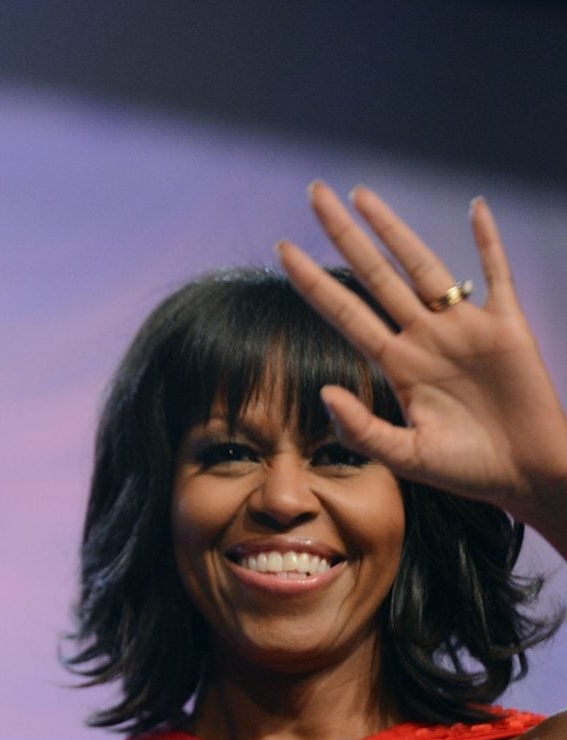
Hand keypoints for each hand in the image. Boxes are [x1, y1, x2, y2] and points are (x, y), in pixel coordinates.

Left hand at [278, 182, 566, 539]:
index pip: (343, 311)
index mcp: (395, 364)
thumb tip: (325, 390)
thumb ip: (361, 428)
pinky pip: (498, 276)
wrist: (527, 476)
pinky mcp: (508, 328)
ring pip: (422, 266)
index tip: (281, 249)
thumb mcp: (404, 457)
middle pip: (373, 274)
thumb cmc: (467, 470)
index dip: (313, 281)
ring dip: (394, 230)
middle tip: (314, 193)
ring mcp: (463, 328)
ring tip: (364, 195)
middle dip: (343, 235)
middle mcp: (423, 337)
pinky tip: (475, 208)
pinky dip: (489, 242)